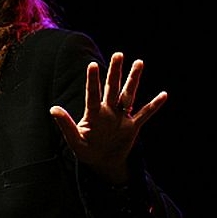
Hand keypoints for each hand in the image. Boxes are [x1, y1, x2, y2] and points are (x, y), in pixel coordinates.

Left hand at [49, 52, 167, 183]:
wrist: (102, 163)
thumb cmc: (86, 150)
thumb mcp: (75, 140)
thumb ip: (65, 125)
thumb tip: (52, 108)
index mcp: (93, 113)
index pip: (93, 94)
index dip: (93, 80)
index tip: (92, 64)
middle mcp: (108, 111)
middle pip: (112, 87)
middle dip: (115, 71)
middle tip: (118, 54)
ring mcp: (121, 117)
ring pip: (128, 95)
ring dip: (133, 80)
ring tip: (139, 62)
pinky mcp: (132, 127)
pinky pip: (145, 114)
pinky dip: (154, 105)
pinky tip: (163, 94)